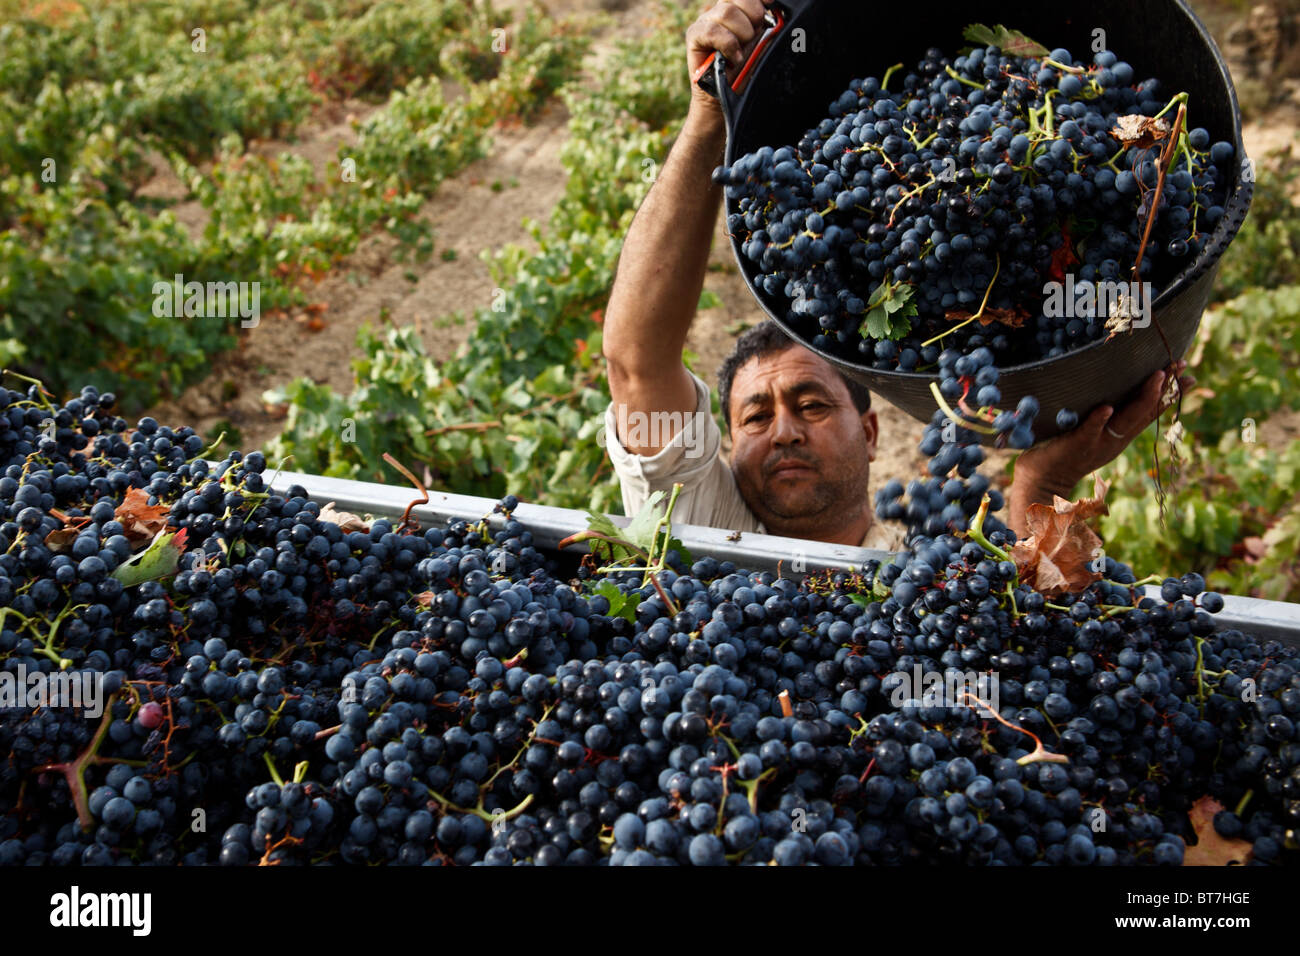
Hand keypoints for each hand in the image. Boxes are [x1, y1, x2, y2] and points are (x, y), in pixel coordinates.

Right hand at [685, 0, 772, 118]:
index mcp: (737, 11)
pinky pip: (711, 31)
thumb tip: (773, 13)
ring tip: (741, 51)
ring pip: (726, 11)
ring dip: (741, 33)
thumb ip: (764, 28)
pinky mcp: (695, 35)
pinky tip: (733, 57)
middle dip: (752, 15)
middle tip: (753, 37)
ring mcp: (706, 22)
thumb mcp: (759, 46)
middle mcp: (719, 12)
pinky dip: (727, 44)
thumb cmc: (742, 72)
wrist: (724, 98)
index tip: (771, 4)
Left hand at [1006, 360, 1195, 533]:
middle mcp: (1116, 439)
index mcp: (1121, 435)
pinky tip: (1107, 408)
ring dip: (1143, 398)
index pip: (1151, 412)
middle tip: (1180, 365)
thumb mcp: (1094, 435)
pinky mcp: (1078, 445)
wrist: (1044, 481)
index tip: (1188, 375)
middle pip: (1147, 411)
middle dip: (1166, 388)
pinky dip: (1099, 420)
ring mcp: (1099, 442)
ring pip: (1127, 419)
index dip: (1171, 394)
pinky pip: (1090, 431)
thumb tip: (1112, 394)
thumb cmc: (1065, 452)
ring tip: (1157, 377)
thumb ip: (1106, 419)